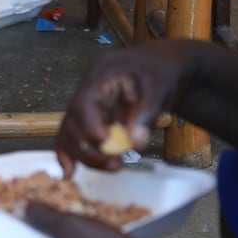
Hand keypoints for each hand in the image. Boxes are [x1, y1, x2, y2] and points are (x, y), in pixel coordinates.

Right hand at [54, 45, 186, 174]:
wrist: (166, 66)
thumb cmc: (163, 71)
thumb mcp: (161, 88)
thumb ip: (147, 115)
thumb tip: (135, 143)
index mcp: (102, 73)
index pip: (84, 101)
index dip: (89, 124)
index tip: (103, 143)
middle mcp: (89, 88)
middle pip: (72, 120)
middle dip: (88, 147)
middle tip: (115, 164)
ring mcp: (89, 104)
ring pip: (70, 131)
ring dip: (85, 154)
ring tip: (114, 166)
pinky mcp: (93, 117)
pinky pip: (75, 135)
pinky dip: (71, 152)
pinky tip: (71, 171)